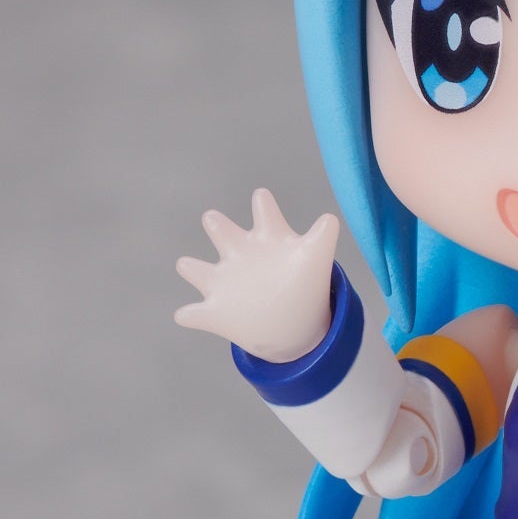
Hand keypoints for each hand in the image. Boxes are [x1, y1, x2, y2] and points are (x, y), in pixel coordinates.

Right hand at [174, 189, 339, 362]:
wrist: (292, 321)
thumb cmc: (303, 282)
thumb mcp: (317, 258)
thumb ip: (324, 237)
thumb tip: (330, 219)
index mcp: (266, 239)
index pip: (265, 215)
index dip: (263, 206)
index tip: (261, 197)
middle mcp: (241, 255)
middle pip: (223, 233)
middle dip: (217, 225)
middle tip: (212, 217)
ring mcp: (225, 283)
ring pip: (198, 271)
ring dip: (191, 268)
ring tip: (186, 264)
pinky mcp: (217, 312)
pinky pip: (196, 313)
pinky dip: (190, 314)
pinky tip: (186, 314)